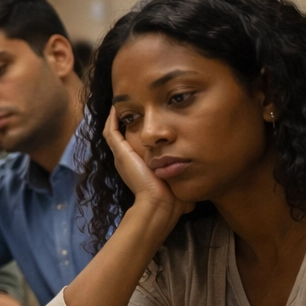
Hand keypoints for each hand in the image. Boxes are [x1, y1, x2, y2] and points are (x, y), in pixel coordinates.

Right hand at [103, 108, 193, 226]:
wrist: (160, 203)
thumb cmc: (171, 198)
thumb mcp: (177, 183)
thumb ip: (184, 182)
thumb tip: (194, 197)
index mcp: (136, 166)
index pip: (132, 144)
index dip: (136, 131)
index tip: (144, 118)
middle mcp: (126, 160)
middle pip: (120, 135)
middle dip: (125, 120)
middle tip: (130, 105)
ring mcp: (121, 155)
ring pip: (112, 131)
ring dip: (116, 117)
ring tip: (121, 102)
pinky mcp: (120, 152)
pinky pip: (111, 131)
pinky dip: (112, 119)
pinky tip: (118, 107)